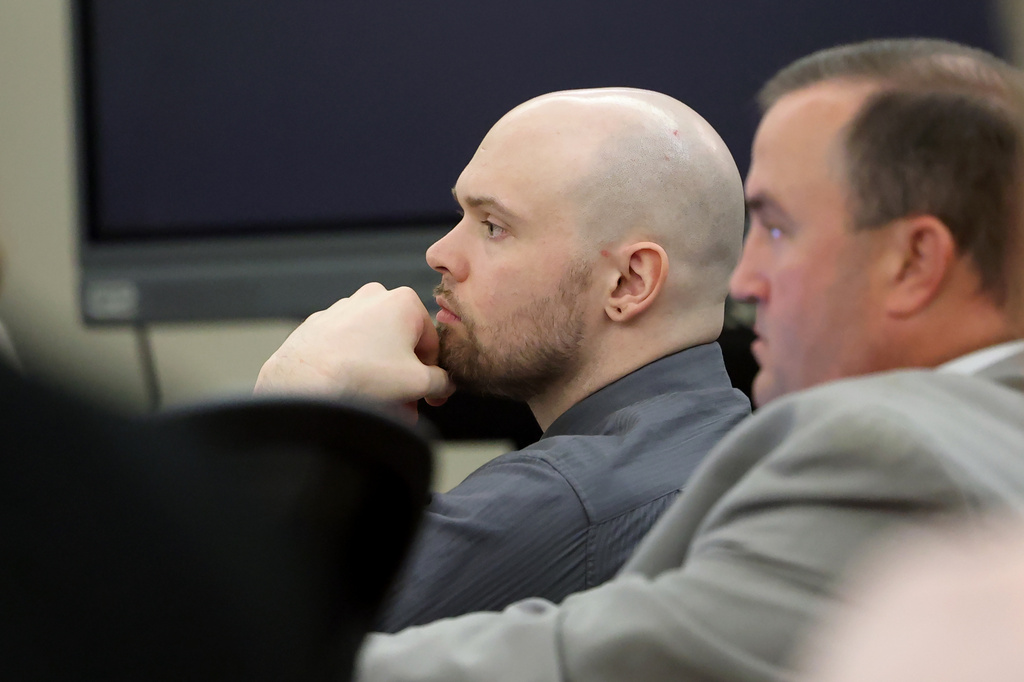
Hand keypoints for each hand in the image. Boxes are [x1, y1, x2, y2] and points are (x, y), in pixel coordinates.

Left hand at [255, 283, 454, 408]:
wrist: (304, 380)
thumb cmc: (361, 374)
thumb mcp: (419, 383)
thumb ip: (442, 381)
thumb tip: (444, 384)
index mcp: (403, 301)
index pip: (431, 342)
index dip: (434, 374)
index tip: (430, 395)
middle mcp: (373, 297)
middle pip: (401, 345)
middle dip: (405, 378)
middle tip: (405, 404)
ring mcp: (342, 309)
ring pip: (374, 347)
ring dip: (381, 375)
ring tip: (378, 404)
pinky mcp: (319, 325)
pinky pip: (347, 348)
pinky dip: (355, 367)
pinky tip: (352, 392)